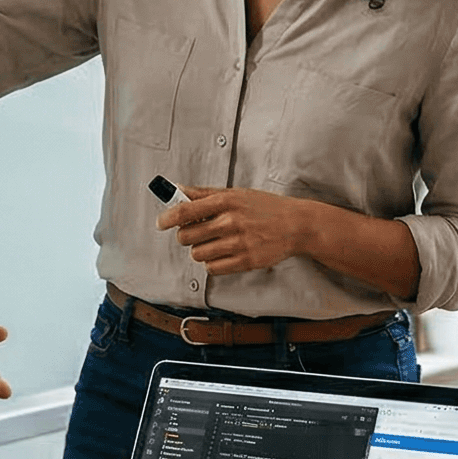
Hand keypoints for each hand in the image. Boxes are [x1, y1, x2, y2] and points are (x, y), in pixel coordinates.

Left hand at [157, 186, 323, 276]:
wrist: (296, 225)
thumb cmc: (265, 207)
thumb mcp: (236, 194)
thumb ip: (205, 194)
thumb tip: (178, 190)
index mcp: (226, 201)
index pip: (186, 210)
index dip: (168, 218)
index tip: (161, 223)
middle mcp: (231, 221)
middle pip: (187, 236)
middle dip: (186, 236)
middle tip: (196, 233)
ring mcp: (239, 243)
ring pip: (198, 254)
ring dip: (201, 251)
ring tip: (214, 243)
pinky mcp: (246, 261)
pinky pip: (213, 268)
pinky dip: (213, 263)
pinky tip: (223, 254)